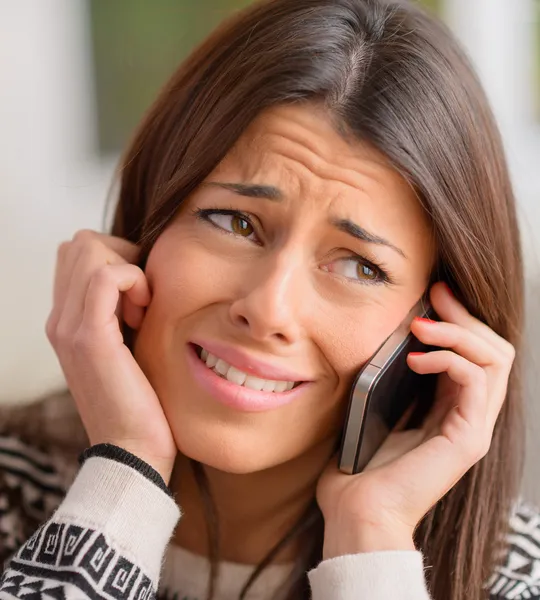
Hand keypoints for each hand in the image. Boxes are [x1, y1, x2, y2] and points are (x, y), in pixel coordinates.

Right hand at [46, 230, 176, 483]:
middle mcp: (60, 319)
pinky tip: (145, 313)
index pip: (77, 253)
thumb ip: (122, 314)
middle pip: (81, 243)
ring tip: (143, 309)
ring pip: (89, 249)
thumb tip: (142, 280)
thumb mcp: (128, 348)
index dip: (116, 257)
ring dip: (128, 268)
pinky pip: (107, 276)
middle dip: (121, 255)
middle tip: (142, 298)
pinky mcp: (89, 337)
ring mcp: (69, 326)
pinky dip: (134, 281)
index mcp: (67, 320)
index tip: (141, 294)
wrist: (134, 450)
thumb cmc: (141, 400)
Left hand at [316, 282, 514, 557]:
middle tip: (435, 295)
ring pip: (493, 359)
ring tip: (419, 326)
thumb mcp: (376, 406)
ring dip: (457, 332)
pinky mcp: (468, 439)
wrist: (356, 510)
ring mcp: (473, 427)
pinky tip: (417, 357)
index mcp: (450, 407)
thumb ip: (392, 377)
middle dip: (464, 316)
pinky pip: (477, 382)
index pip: (475, 352)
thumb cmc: (359, 462)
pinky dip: (450, 359)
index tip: (433, 293)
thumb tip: (390, 335)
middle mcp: (470, 415)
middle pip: (493, 349)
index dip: (459, 318)